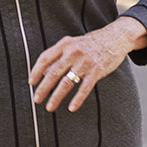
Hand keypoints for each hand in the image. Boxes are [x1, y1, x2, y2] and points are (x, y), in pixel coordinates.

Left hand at [28, 17, 146, 112]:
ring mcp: (85, 62)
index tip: (31, 83)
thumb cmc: (90, 43)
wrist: (114, 38)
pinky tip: (71, 108)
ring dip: (56, 97)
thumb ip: (58, 56)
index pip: (45, 58)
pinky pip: (84, 88)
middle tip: (36, 99)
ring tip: (49, 107)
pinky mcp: (96, 71)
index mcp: (65, 45)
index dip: (36, 71)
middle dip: (43, 88)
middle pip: (53, 73)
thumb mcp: (72, 44)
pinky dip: (77, 99)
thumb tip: (43, 72)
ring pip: (66, 83)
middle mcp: (73, 53)